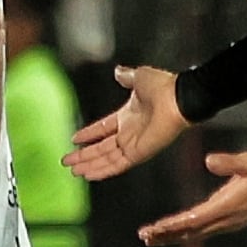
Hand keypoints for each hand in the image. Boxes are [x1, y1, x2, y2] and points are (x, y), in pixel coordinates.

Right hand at [65, 63, 187, 178]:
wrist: (178, 98)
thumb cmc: (164, 86)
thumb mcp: (139, 77)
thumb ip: (126, 77)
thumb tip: (118, 71)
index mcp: (128, 116)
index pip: (103, 128)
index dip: (89, 134)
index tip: (75, 139)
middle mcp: (129, 132)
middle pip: (102, 148)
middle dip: (84, 155)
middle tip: (67, 161)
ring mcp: (133, 144)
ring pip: (106, 159)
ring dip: (88, 165)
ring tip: (73, 171)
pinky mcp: (138, 153)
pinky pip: (117, 165)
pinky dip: (102, 170)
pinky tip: (88, 174)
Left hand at [138, 150, 246, 245]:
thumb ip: (230, 162)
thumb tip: (208, 161)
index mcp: (226, 206)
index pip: (193, 219)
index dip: (172, 224)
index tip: (154, 228)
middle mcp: (225, 220)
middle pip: (191, 232)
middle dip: (167, 235)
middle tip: (144, 237)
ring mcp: (228, 223)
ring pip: (196, 234)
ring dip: (174, 237)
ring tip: (152, 238)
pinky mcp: (230, 221)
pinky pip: (203, 231)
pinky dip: (186, 233)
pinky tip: (177, 231)